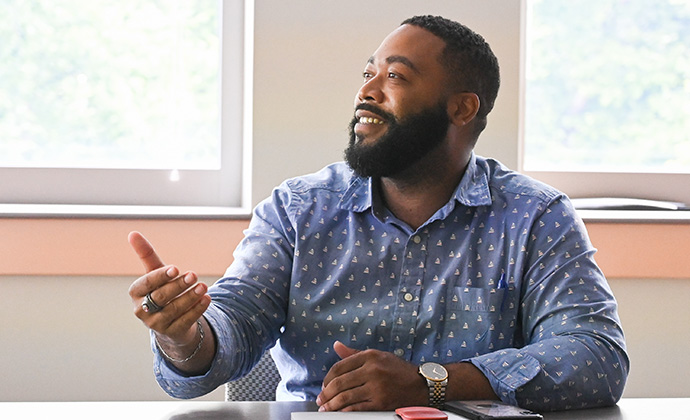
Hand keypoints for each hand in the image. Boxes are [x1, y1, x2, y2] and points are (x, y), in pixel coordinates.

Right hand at [127, 231, 211, 366]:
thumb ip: (146, 254)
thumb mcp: (155, 272)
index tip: (175, 268)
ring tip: (204, 286)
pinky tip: (207, 299)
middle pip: (160, 297)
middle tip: (194, 275)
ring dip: (190, 297)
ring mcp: (156, 324)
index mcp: (136, 293)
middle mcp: (142, 310)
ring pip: (174, 310)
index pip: (145, 284)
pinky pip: (185, 321)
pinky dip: (197, 310)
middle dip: (178, 286)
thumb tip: (132, 233)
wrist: (170, 320)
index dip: (160, 276)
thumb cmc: (161, 290)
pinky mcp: (172, 333)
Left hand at [316, 341, 426, 410]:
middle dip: (326, 393)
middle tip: (320, 399)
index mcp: (370, 356)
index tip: (324, 385)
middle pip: (340, 382)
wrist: (421, 385)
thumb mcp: (378, 356)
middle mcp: (372, 370)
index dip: (327, 378)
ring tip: (325, 408)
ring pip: (345, 397)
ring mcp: (376, 387)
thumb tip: (336, 346)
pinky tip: (339, 412)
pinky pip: (357, 408)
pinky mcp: (381, 402)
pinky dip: (345, 411)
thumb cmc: (398, 370)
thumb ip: (355, 353)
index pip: (339, 366)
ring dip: (332, 404)